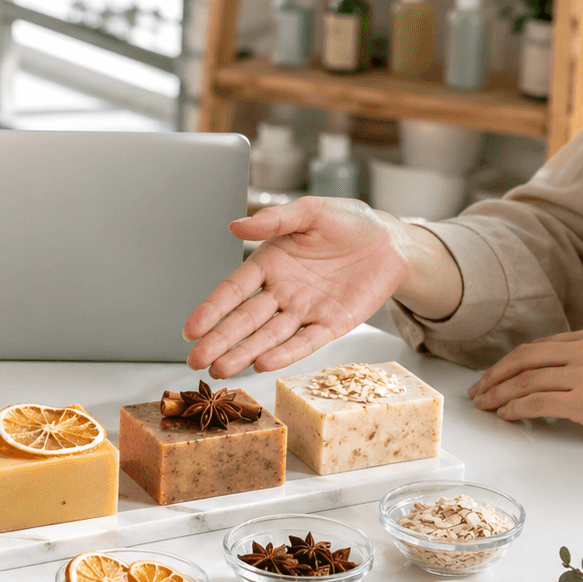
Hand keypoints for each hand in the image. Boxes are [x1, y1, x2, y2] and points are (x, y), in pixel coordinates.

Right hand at [184, 197, 422, 377]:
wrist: (391, 241)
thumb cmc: (349, 222)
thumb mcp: (311, 212)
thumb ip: (276, 220)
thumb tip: (236, 225)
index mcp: (269, 264)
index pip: (233, 290)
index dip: (212, 309)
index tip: (191, 329)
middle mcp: (281, 292)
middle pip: (245, 320)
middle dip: (220, 341)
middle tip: (197, 361)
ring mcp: (304, 311)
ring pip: (269, 336)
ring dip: (245, 353)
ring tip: (222, 370)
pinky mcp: (330, 325)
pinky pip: (305, 342)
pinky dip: (285, 353)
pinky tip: (263, 364)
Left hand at [468, 325, 582, 453]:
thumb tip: (563, 382)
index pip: (540, 346)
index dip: (511, 362)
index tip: (495, 375)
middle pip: (524, 358)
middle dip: (494, 375)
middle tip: (478, 391)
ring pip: (525, 380)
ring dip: (498, 394)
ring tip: (485, 406)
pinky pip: (538, 403)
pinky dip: (516, 410)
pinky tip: (507, 416)